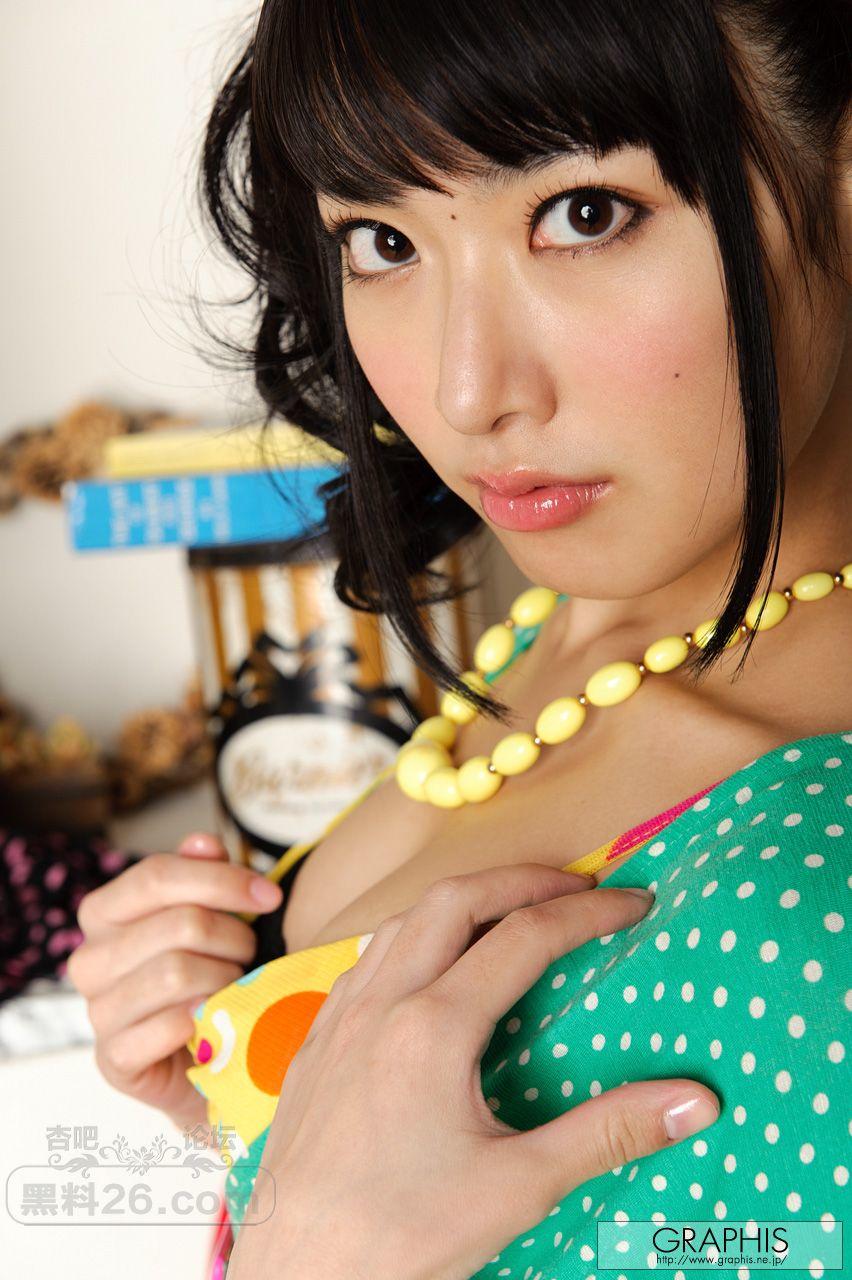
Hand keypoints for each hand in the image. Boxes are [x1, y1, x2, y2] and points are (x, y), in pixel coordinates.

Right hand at [67, 832, 282, 1132]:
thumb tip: (204, 842)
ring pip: (178, 973)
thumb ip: (202, 875)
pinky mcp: (114, 1060)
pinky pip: (172, 1025)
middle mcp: (89, 960)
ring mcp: (97, 1012)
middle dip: (233, 936)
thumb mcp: (207, 916)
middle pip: (179, 923)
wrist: (200, 1056)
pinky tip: (218, 1018)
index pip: (157, 875)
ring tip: (237, 984)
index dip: (222, 879)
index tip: (270, 895)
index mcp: (102, 913)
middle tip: (250, 953)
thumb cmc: (203, 972)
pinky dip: (207, 1018)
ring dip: (226, 977)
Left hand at [227, 863, 719, 1279]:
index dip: (587, 913)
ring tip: (509, 912)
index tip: (633, 905)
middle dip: (522, 879)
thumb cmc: (401, 1236)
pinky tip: (429, 967)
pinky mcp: (316, 1040)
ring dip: (462, 901)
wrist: (295, 1272)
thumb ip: (607, 1134)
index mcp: (433, 1027)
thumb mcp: (517, 1188)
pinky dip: (411, 936)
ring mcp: (340, 1016)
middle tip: (576, 887)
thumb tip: (695, 1101)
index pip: (525, 937)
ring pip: (403, 920)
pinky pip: (367, 957)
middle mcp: (382, 1003)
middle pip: (456, 899)